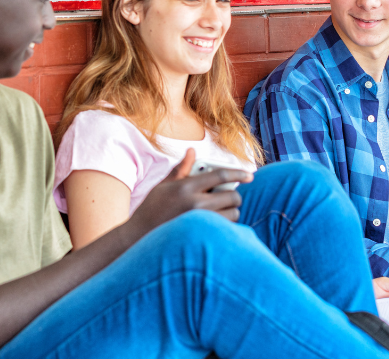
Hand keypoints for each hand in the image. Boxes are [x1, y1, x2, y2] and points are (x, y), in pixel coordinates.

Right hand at [127, 149, 253, 235]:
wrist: (138, 238)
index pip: (220, 175)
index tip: (250, 174)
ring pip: (233, 214)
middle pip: (232, 196)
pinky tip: (216, 225)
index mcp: (186, 187)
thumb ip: (181, 169)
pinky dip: (226, 225)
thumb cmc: (151, 210)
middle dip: (233, 196)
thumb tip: (192, 151)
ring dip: (231, 212)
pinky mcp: (203, 236)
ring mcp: (201, 221)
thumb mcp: (163, 186)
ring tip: (219, 213)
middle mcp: (195, 203)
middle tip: (227, 198)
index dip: (238, 173)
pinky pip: (227, 228)